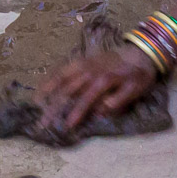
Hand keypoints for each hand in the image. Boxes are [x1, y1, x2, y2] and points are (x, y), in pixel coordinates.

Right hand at [33, 39, 158, 132]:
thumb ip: (119, 100)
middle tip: (43, 123)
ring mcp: (84, 64)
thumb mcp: (136, 89)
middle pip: (68, 90)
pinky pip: (63, 68)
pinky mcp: (82, 61)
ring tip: (35, 104)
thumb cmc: (139, 74)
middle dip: (54, 107)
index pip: (86, 99)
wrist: (141, 51)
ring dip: (47, 91)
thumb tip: (100, 111)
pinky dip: (51, 77)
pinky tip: (42, 86)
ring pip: (61, 77)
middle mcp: (90, 71)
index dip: (76, 113)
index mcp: (104, 79)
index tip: (66, 126)